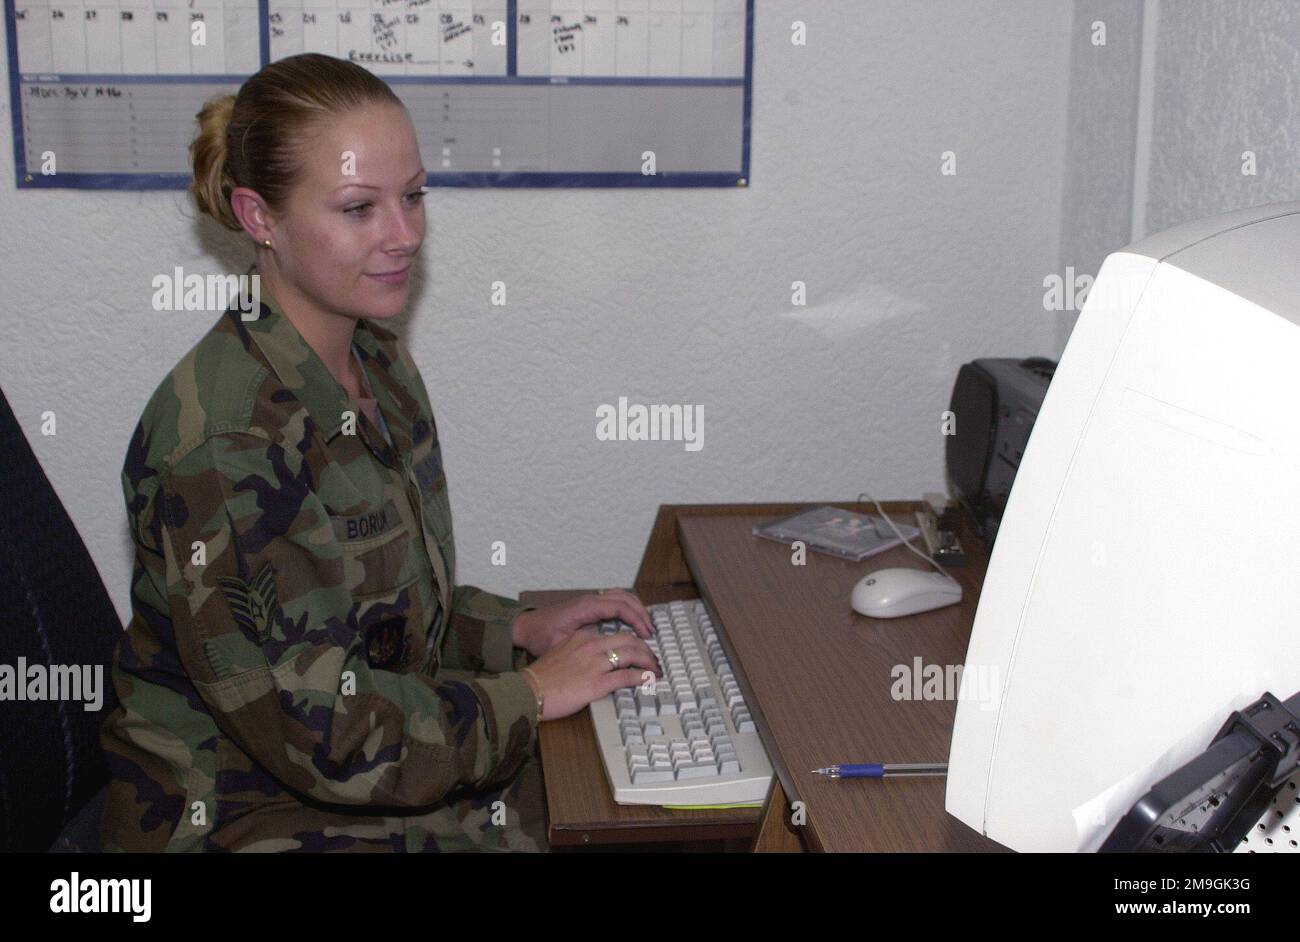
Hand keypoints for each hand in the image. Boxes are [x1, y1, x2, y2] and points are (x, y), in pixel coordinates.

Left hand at [511, 589, 654, 657]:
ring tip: (646, 628)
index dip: (636, 619)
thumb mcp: (561, 645)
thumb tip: (606, 657)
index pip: (620, 606)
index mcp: (585, 607)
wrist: (525, 627)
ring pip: (622, 596)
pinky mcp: (590, 605)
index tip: (646, 634)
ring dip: (636, 609)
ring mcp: (590, 600)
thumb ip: (583, 648)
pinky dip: (628, 609)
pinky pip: (615, 601)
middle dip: (642, 614)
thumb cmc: (541, 637)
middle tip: (652, 633)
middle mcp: (590, 600)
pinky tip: (633, 624)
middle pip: (625, 598)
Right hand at [523, 627, 661, 720]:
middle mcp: (590, 645)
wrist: (528, 692)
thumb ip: (580, 652)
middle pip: (629, 640)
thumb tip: (598, 660)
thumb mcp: (561, 654)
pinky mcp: (596, 682)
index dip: (633, 642)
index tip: (640, 649)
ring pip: (632, 654)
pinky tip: (648, 679)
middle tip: (654, 659)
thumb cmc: (541, 678)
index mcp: (582, 637)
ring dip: (649, 661)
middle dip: (646, 649)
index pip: (616, 634)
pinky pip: (627, 676)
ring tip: (655, 669)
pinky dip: (642, 677)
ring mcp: (594, 663)